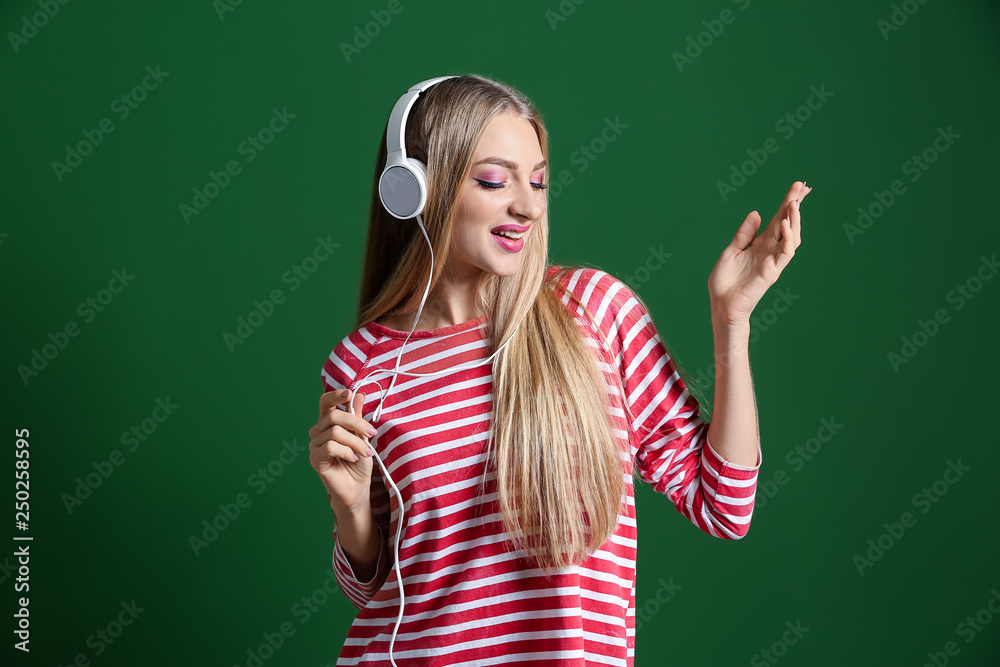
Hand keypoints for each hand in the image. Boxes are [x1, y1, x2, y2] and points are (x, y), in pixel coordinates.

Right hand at [308, 389, 375, 514]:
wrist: (358, 487)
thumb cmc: (359, 460)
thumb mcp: (362, 436)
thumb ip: (357, 416)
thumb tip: (359, 394)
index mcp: (328, 423)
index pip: (325, 402)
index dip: (335, 395)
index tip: (349, 393)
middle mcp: (318, 432)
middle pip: (333, 416)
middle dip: (356, 423)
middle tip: (372, 433)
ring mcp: (315, 445)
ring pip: (335, 432)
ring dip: (356, 442)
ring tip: (366, 452)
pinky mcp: (315, 459)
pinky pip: (331, 447)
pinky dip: (347, 451)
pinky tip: (354, 458)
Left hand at [708, 181, 810, 324]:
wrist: (722, 304)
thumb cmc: (725, 281)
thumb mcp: (731, 250)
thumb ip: (744, 233)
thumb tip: (756, 213)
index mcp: (760, 243)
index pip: (777, 218)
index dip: (787, 202)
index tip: (798, 185)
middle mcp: (770, 249)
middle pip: (787, 223)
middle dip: (795, 204)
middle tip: (803, 187)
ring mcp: (773, 260)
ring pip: (791, 236)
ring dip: (794, 219)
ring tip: (794, 202)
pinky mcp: (773, 271)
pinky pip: (786, 253)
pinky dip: (788, 238)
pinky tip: (785, 224)